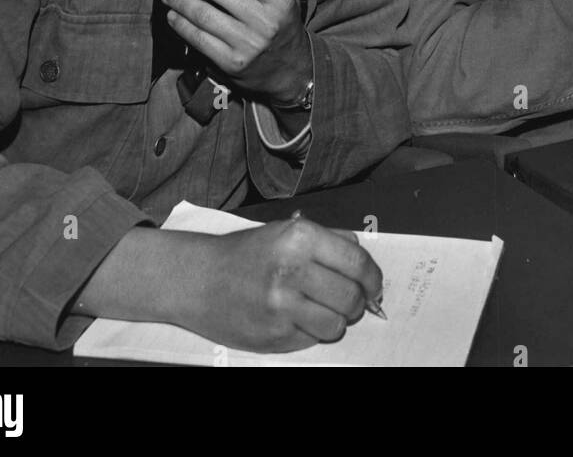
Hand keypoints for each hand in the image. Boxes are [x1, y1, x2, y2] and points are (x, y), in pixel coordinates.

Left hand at [161, 0, 307, 104]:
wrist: (292, 73)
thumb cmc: (285, 32)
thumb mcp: (288, 1)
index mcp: (280, 2)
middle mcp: (264, 22)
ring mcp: (246, 43)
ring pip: (203, 15)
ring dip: (181, 2)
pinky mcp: (230, 61)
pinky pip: (198, 38)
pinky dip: (181, 25)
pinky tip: (174, 17)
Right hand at [191, 218, 380, 350]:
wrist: (198, 279)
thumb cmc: (246, 254)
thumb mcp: (287, 231)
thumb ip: (329, 240)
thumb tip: (363, 258)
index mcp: (300, 237)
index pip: (357, 263)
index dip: (373, 278)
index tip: (374, 285)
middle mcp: (292, 270)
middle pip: (352, 297)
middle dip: (358, 302)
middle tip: (351, 300)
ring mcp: (282, 306)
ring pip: (337, 325)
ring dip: (336, 320)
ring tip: (322, 309)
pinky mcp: (273, 335)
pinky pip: (313, 339)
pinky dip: (312, 332)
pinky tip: (296, 318)